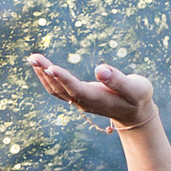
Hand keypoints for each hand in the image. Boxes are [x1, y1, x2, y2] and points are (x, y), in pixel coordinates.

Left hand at [29, 54, 156, 132]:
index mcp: (98, 98)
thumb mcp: (136, 88)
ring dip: (43, 74)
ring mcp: (79, 100)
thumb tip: (100, 69)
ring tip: (33, 58)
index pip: (76, 89)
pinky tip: (41, 66)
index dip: (63, 79)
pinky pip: (58, 89)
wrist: (135, 113)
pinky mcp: (78, 97)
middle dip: (46, 72)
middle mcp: (84, 101)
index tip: (50, 67)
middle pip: (60, 88)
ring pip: (55, 90)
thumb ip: (119, 80)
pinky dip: (47, 78)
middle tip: (33, 57)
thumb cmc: (138, 98)